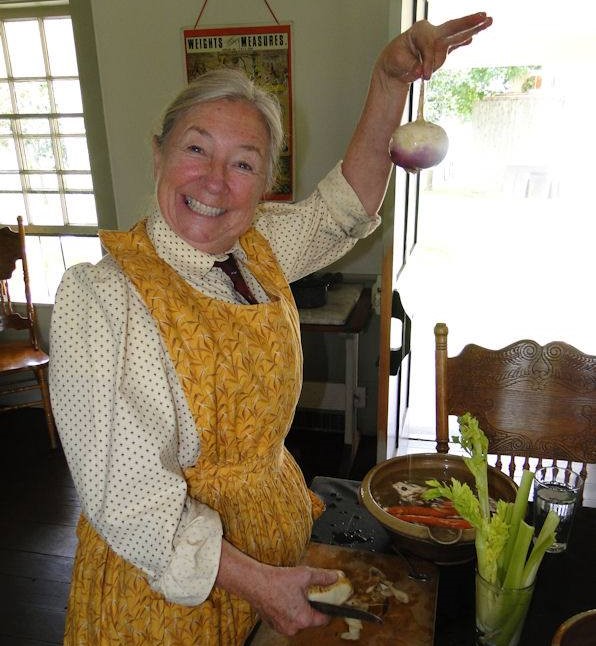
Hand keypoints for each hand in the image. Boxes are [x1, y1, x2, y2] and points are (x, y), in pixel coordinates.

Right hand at [215, 540, 338, 635]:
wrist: (255, 582)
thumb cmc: (277, 580)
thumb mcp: (305, 574)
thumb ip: (323, 576)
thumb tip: (336, 576)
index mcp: (303, 619)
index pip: (324, 619)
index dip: (327, 609)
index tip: (326, 602)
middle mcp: (293, 627)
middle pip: (309, 620)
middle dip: (309, 607)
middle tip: (306, 593)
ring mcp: (281, 627)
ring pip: (297, 620)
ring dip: (297, 609)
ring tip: (293, 594)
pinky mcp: (272, 624)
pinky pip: (285, 619)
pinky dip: (286, 611)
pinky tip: (283, 598)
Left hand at [376, 12, 492, 84]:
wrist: (394, 64)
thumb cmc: (395, 60)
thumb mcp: (398, 64)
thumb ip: (412, 67)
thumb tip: (422, 72)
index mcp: (419, 31)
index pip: (430, 46)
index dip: (428, 62)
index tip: (425, 77)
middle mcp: (431, 33)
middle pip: (452, 28)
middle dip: (468, 23)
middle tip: (484, 16)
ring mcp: (438, 40)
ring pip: (457, 36)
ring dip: (473, 30)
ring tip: (488, 21)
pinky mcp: (441, 50)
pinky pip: (455, 45)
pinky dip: (463, 42)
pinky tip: (472, 39)